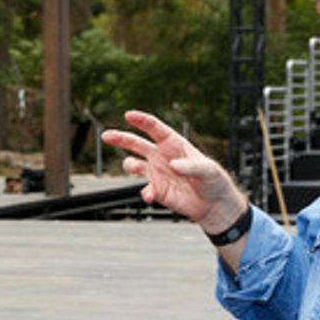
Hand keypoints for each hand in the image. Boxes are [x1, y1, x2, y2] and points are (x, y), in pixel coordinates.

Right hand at [100, 110, 246, 232]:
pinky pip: (145, 190)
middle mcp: (161, 156)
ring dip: (129, 165)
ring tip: (132, 167)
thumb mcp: (208, 169)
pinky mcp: (157, 190)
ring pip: (134, 165)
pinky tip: (151, 196)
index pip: (155, 128)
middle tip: (106, 135)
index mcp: (174, 144)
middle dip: (121, 138)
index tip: (129, 115)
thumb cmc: (213, 180)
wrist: (213, 204)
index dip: (142, 120)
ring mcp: (157, 173)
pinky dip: (146, 193)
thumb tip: (174, 165)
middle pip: (136, 143)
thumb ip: (191, 166)